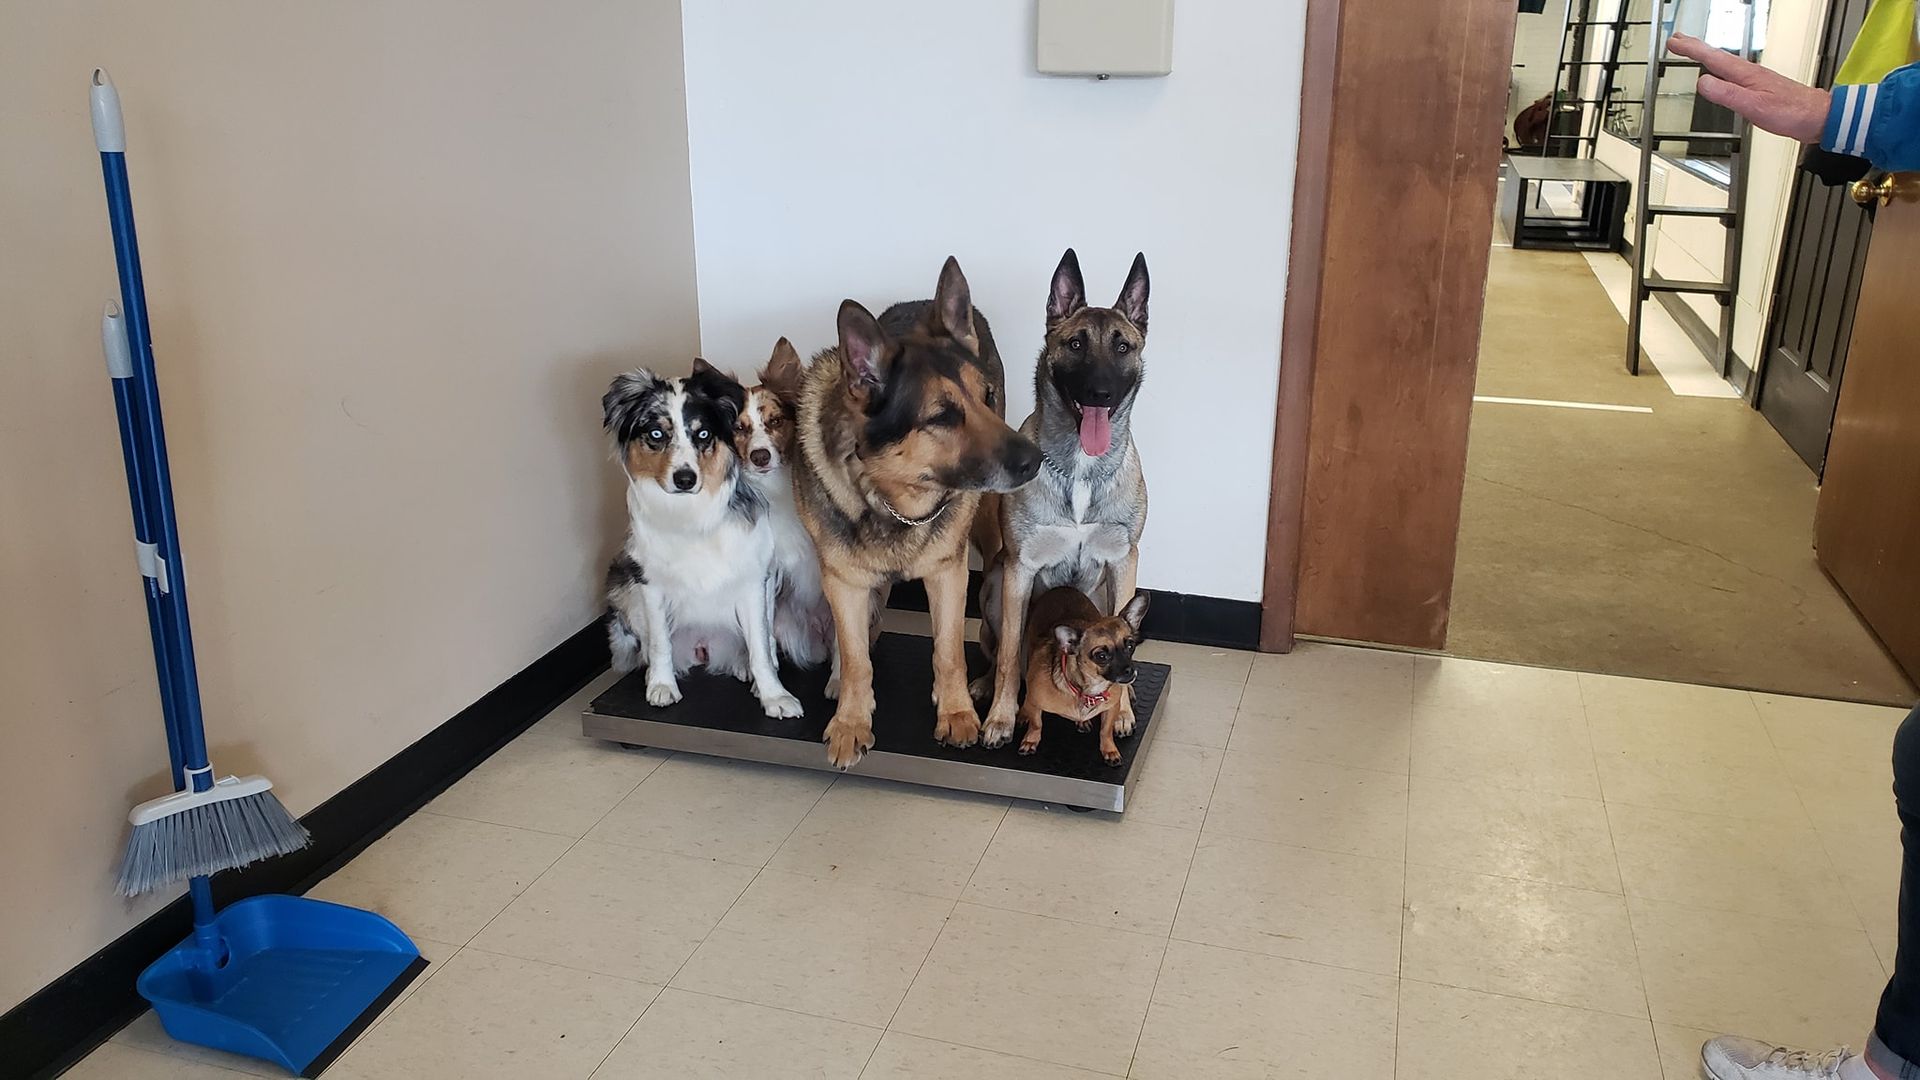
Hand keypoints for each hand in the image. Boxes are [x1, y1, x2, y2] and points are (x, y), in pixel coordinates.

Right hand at [1668, 33, 1829, 143]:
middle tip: (1676, 40)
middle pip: (1716, 55)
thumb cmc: (1791, 112)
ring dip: (1705, 54)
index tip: (1673, 43)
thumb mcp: (1754, 106)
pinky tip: (1717, 72)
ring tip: (1692, 50)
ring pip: (1723, 61)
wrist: (1816, 116)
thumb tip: (1702, 82)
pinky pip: (1730, 71)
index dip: (1691, 50)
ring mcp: (1753, 78)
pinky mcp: (1757, 86)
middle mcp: (1748, 72)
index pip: (1712, 58)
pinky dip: (1718, 66)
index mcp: (1745, 74)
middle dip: (1694, 46)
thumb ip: (1727, 94)